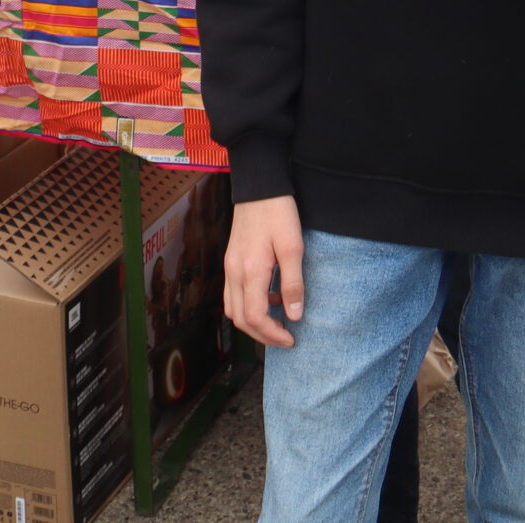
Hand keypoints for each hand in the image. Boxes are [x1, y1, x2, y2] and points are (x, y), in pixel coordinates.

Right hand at [224, 195, 304, 348]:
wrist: (259, 186)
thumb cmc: (278, 213)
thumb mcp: (293, 247)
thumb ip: (293, 283)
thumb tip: (294, 315)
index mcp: (250, 272)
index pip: (255, 318)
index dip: (272, 335)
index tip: (291, 339)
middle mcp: (234, 273)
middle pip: (240, 319)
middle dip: (262, 335)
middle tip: (286, 338)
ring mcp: (229, 266)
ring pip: (233, 309)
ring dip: (253, 322)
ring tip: (278, 322)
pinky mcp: (231, 260)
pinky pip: (233, 294)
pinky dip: (248, 306)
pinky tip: (269, 298)